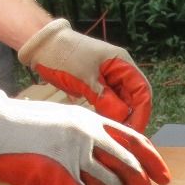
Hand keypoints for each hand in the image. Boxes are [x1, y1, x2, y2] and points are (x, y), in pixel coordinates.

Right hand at [0, 90, 170, 184]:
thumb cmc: (20, 126)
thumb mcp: (62, 120)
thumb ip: (87, 137)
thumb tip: (108, 163)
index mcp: (91, 120)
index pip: (135, 142)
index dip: (154, 163)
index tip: (164, 179)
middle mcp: (87, 136)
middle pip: (129, 168)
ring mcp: (72, 156)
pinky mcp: (56, 177)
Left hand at [18, 18, 152, 131]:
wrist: (42, 46)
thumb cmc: (65, 56)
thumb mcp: (86, 78)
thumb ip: (106, 98)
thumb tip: (123, 118)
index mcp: (122, 63)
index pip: (142, 91)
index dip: (142, 112)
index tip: (136, 132)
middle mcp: (119, 70)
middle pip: (134, 98)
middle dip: (130, 117)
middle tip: (122, 138)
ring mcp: (107, 78)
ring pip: (121, 102)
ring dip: (118, 117)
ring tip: (112, 134)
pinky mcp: (96, 85)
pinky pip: (107, 102)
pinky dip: (106, 113)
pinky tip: (102, 125)